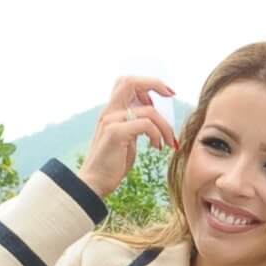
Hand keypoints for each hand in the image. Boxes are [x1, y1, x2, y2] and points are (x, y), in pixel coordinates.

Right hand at [78, 75, 177, 200]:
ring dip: (165, 126)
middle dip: (155, 83)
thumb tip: (153, 118)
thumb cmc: (112, 165)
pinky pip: (146, 125)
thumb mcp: (127, 140)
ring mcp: (111, 121)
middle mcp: (109, 112)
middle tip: (171, 94)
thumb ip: (136, 125)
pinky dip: (157, 135)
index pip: (128, 83)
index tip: (166, 93)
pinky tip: (156, 147)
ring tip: (168, 142)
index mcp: (112, 111)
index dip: (148, 83)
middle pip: (130, 82)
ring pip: (148, 110)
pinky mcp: (116, 133)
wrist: (95, 183)